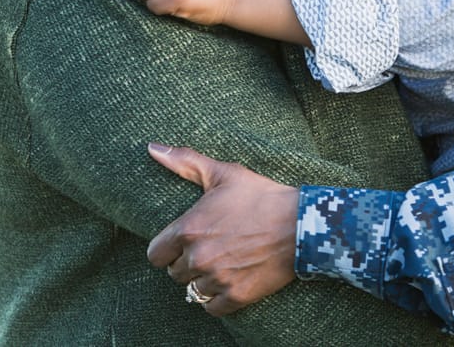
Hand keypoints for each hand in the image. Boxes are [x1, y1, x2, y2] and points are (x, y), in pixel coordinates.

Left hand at [146, 143, 299, 315]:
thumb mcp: (224, 174)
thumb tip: (151, 148)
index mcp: (189, 229)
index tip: (185, 243)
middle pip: (175, 273)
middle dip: (189, 262)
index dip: (169, 248)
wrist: (302, 223)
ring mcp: (217, 278)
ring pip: (192, 290)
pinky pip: (211, 307)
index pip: (155, 255)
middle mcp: (198, 257)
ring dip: (204, 279)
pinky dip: (219, 298)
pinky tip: (231, 280)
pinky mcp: (236, 296)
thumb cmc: (262, 195)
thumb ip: (185, 162)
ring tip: (224, 263)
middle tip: (212, 249)